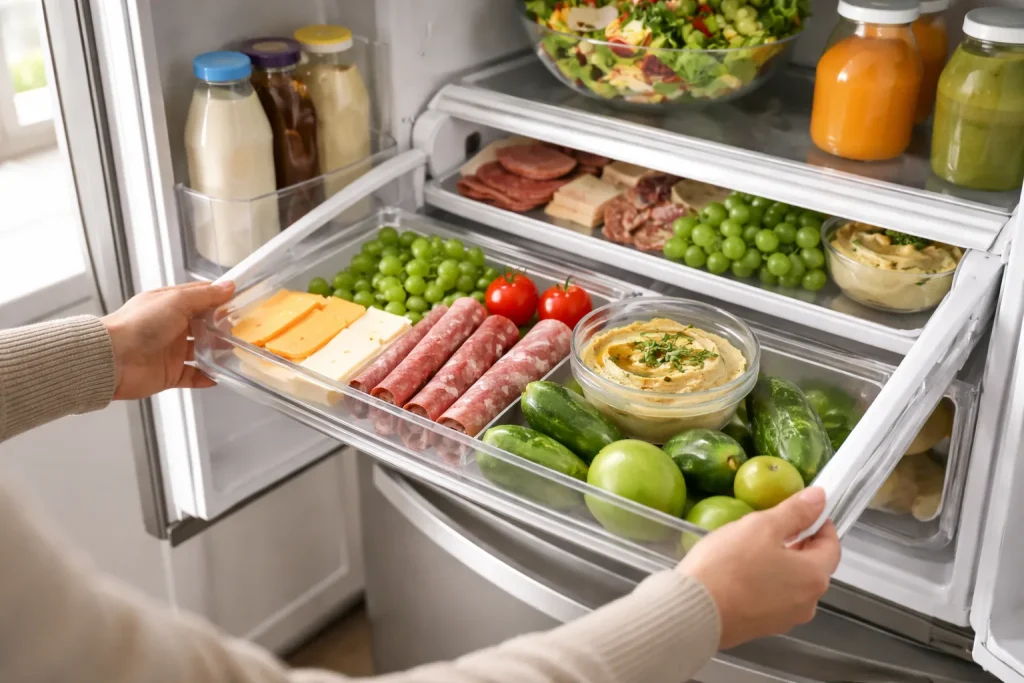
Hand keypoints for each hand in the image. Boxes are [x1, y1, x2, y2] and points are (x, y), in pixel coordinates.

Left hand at [102, 281, 234, 399]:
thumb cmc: (138, 324)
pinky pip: (194, 376)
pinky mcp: (170, 373)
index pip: (201, 298)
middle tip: (245, 329)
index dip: (220, 299)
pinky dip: (207, 377)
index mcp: (170, 305)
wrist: (113, 359)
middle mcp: (171, 327)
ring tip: (237, 353)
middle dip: (223, 328)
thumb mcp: (176, 301)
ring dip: (218, 352)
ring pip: (202, 351)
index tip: (242, 301)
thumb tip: (228, 286)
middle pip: (204, 326)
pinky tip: (219, 377)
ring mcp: (171, 351)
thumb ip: (205, 295)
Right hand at [677, 487, 840, 649]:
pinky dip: (764, 583)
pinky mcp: (761, 628)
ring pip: (791, 583)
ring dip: (779, 564)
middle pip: (812, 566)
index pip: (832, 545)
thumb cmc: (729, 565)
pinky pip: (771, 599)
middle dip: (797, 543)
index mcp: (814, 577)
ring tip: (750, 548)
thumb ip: (794, 511)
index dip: (820, 524)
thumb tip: (819, 497)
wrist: (693, 612)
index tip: (803, 510)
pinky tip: (739, 572)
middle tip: (771, 526)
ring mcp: (784, 619)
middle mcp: (807, 603)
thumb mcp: (761, 526)